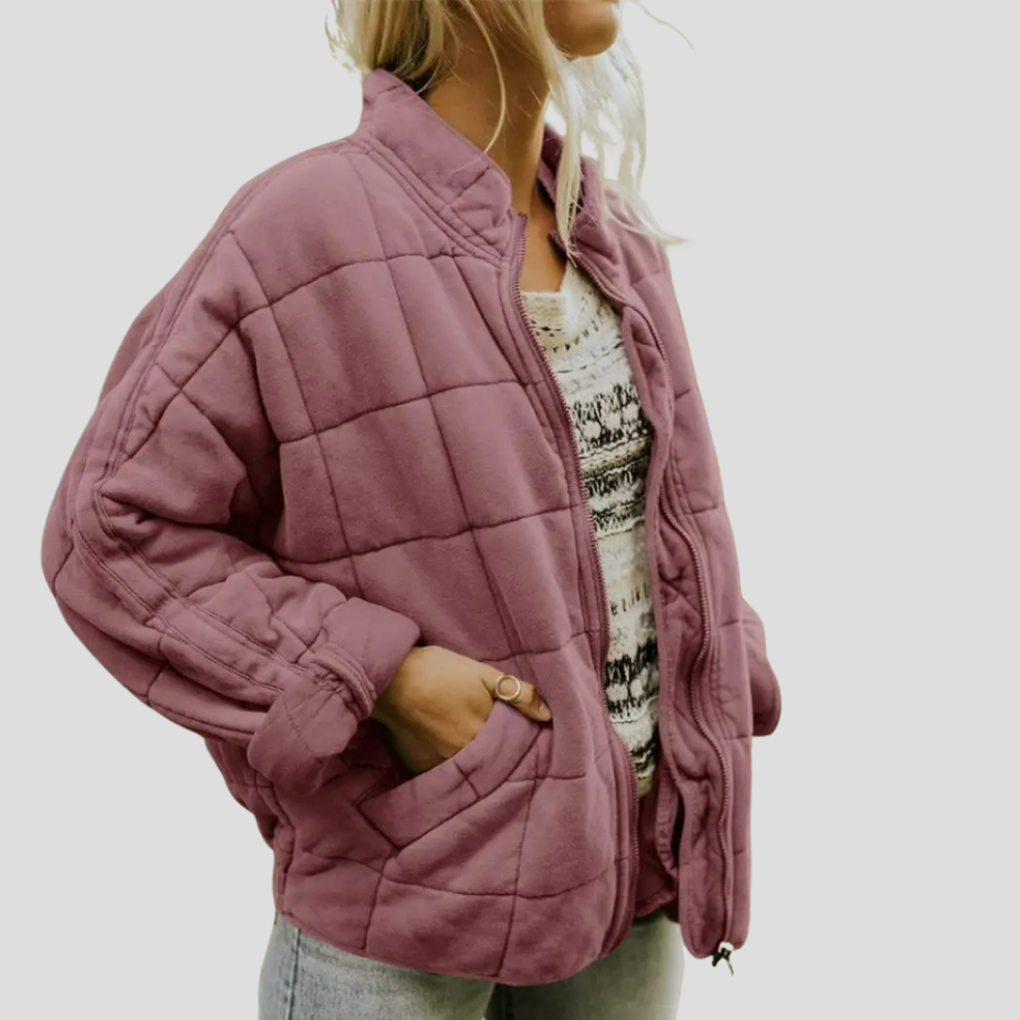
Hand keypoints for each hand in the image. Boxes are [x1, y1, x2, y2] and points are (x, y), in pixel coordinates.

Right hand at [370, 645, 552, 774]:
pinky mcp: (420, 768)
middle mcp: (464, 757)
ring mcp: (440, 766)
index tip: (525, 743)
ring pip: (467, 771)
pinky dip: (450, 766)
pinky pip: (443, 773)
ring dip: (475, 764)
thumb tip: (547, 715)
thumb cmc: (439, 671)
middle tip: (503, 748)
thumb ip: (518, 694)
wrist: (392, 678)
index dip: (518, 745)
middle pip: (490, 764)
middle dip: (499, 758)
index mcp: (484, 735)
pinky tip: (450, 752)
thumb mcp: (483, 674)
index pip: (511, 750)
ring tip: (474, 750)